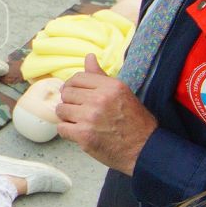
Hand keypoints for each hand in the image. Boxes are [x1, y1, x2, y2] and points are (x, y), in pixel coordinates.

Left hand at [56, 54, 157, 173]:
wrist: (144, 149)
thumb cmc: (135, 122)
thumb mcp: (122, 93)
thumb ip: (101, 76)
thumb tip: (88, 57)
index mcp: (111, 86)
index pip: (77, 78)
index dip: (73, 86)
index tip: (77, 95)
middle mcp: (100, 99)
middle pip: (67, 93)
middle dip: (70, 102)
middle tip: (81, 111)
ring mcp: (90, 117)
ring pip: (61, 110)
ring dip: (68, 117)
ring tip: (80, 122)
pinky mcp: (84, 135)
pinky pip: (61, 127)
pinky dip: (67, 131)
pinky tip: (79, 133)